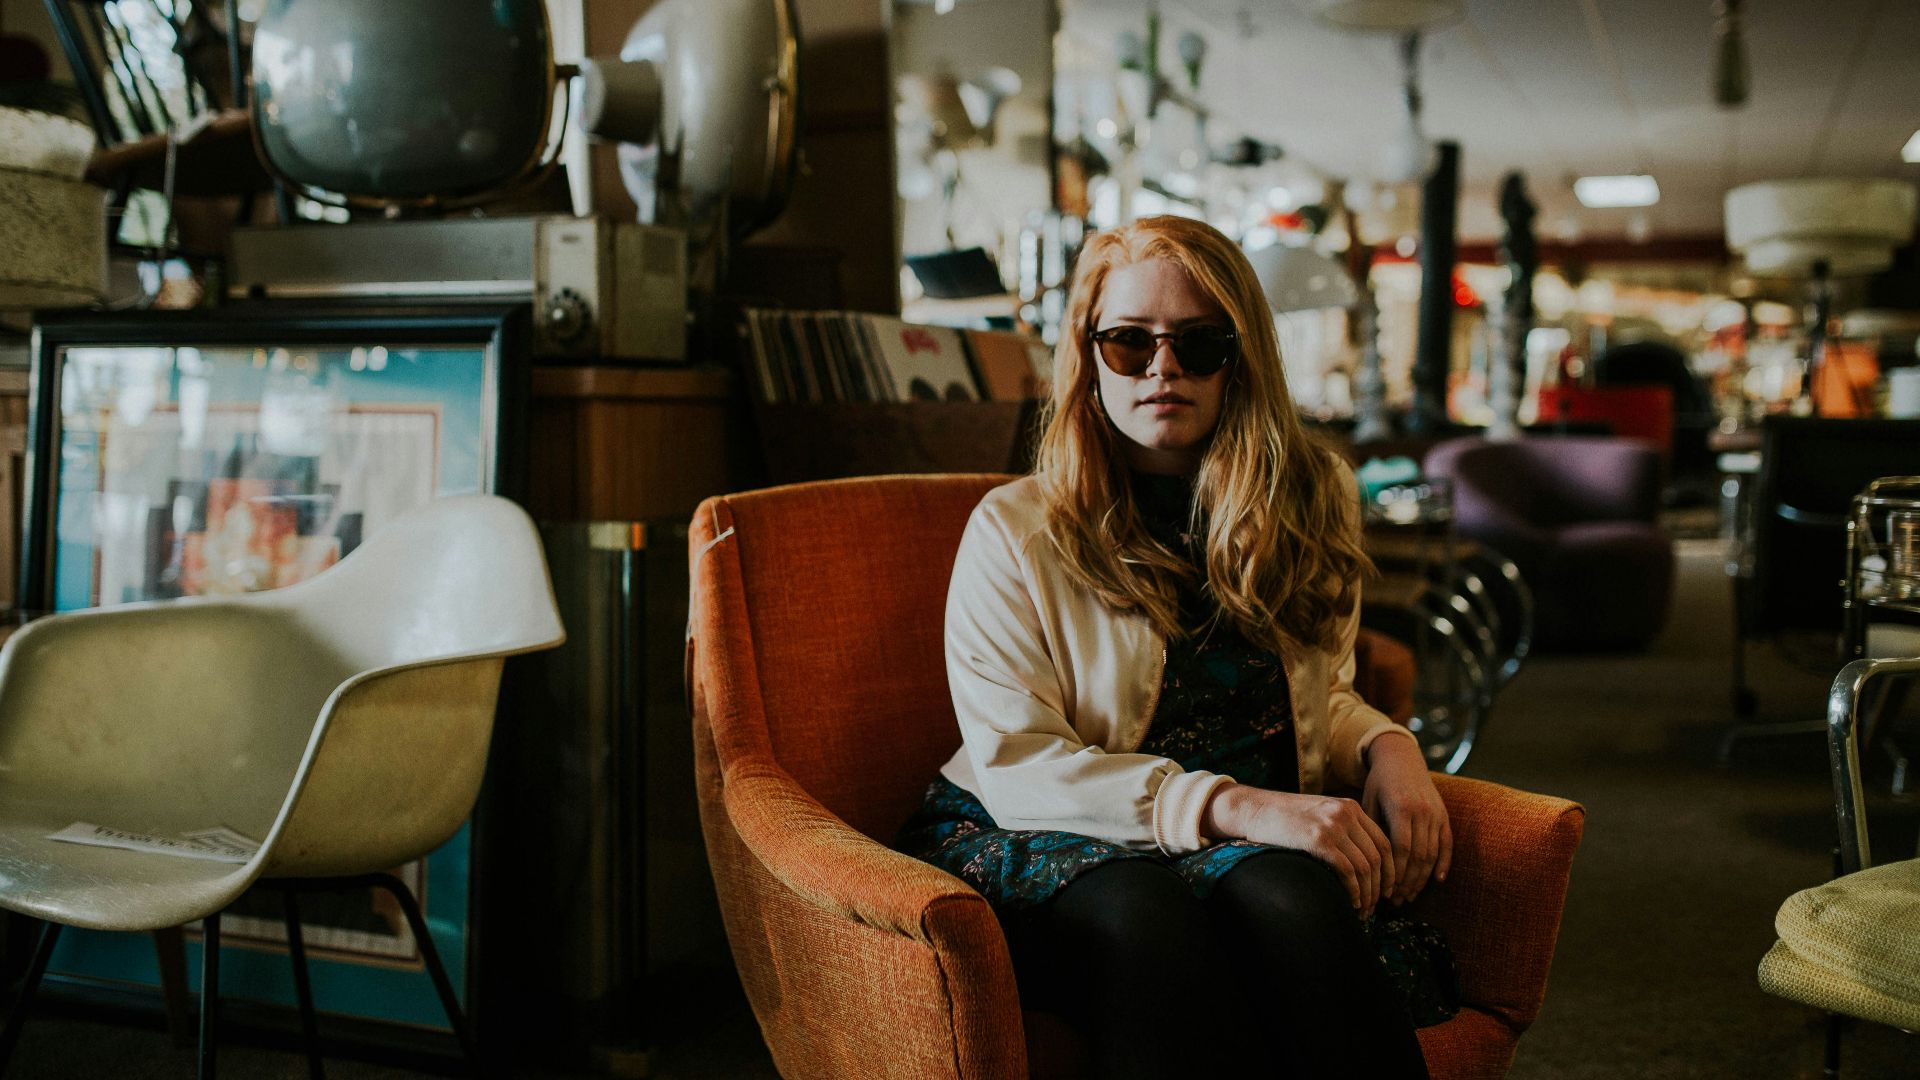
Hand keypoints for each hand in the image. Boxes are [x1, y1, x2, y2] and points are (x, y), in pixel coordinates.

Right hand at [1203, 784, 1394, 915]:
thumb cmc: (1284, 818)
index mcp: (1350, 807)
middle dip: (1380, 887)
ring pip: (1365, 867)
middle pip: (1378, 857)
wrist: (1253, 808)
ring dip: (1367, 894)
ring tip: (1362, 911)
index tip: (1387, 891)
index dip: (1390, 871)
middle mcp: (1346, 814)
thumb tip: (1364, 866)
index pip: (1384, 843)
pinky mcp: (1318, 839)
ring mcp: (1332, 825)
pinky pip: (1347, 871)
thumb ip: (1343, 831)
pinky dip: (1353, 891)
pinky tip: (1350, 903)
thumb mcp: (1320, 816)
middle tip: (1375, 907)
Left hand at [1361, 733, 1452, 905]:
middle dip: (1408, 882)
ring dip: (1422, 878)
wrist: (1402, 758)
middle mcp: (1422, 812)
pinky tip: (1436, 881)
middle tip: (1397, 901)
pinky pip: (1448, 844)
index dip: (1395, 873)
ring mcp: (1436, 814)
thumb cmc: (1379, 782)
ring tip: (1410, 896)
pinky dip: (1444, 863)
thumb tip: (1366, 864)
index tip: (1385, 891)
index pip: (1401, 848)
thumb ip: (1372, 829)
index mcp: (1401, 808)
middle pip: (1419, 856)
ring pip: (1433, 853)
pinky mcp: (1444, 816)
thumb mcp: (1368, 801)